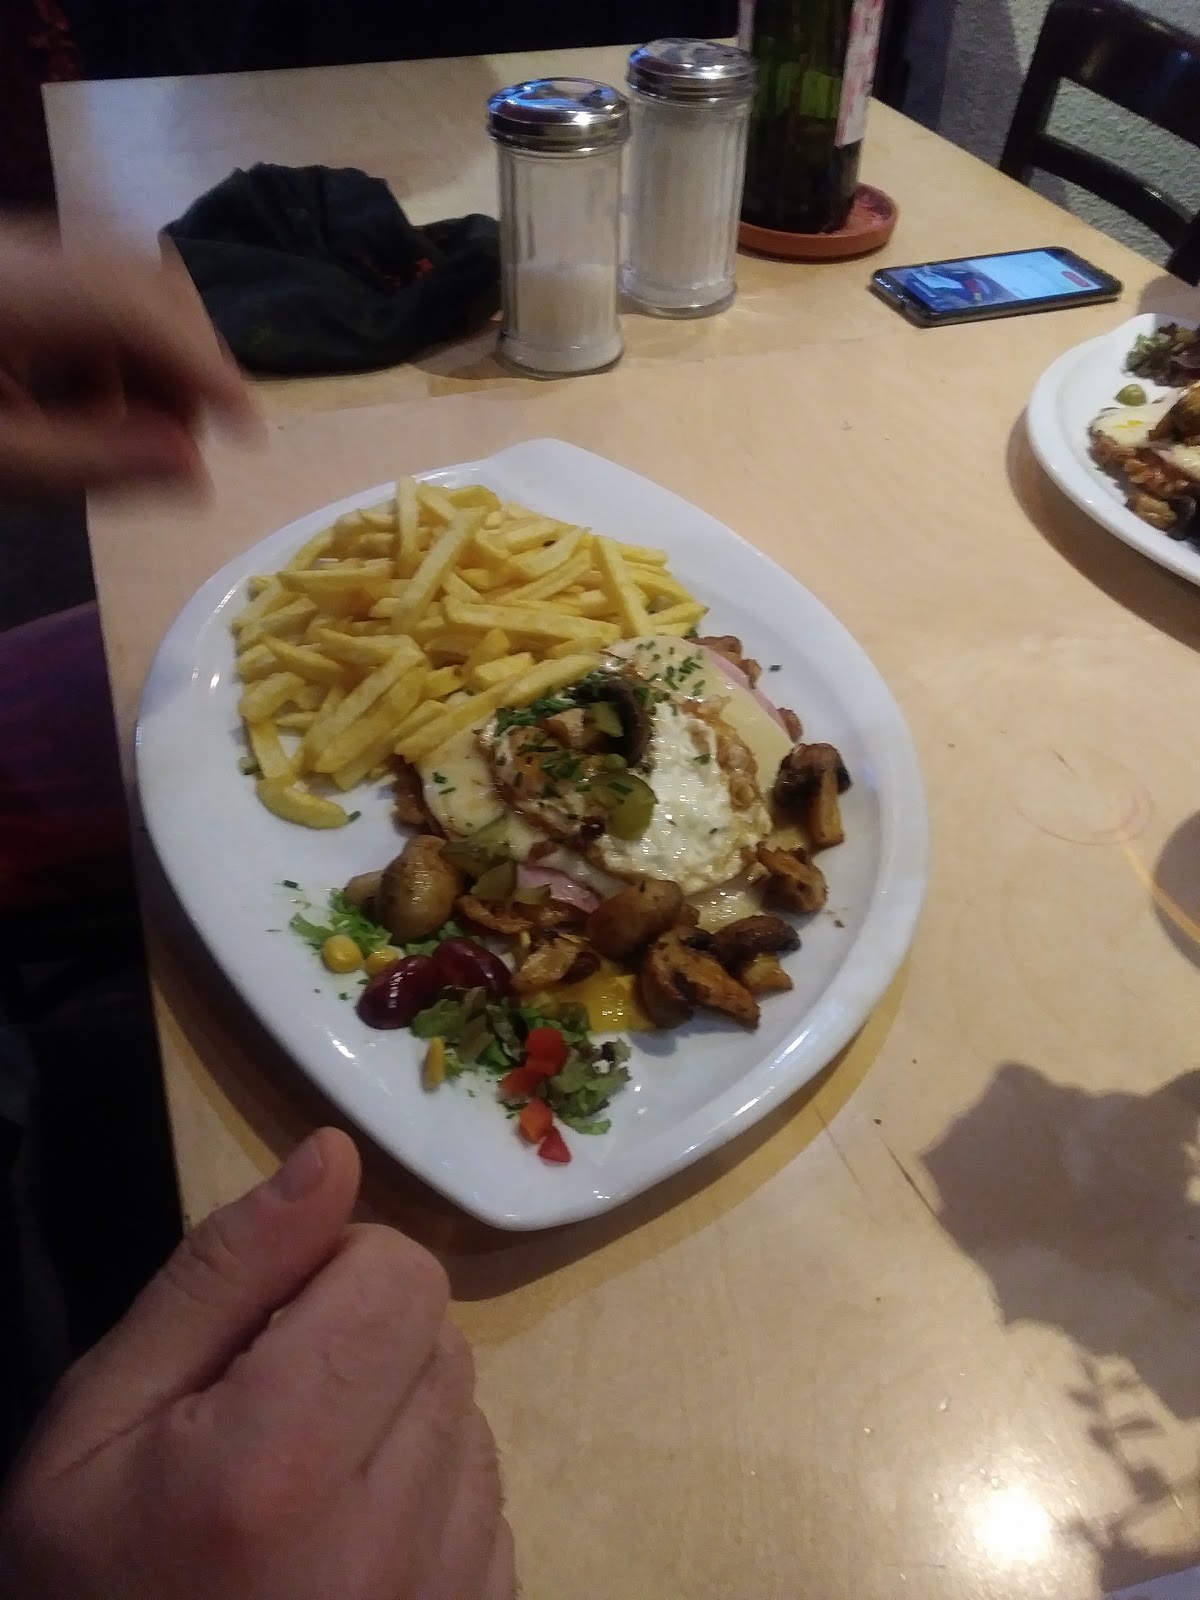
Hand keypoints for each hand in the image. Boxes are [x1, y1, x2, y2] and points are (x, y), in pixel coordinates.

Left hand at [0, 224, 259, 495]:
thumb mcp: (2, 462)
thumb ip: (94, 464)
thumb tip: (197, 469)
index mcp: (15, 290)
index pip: (137, 306)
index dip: (204, 366)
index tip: (251, 434)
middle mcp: (27, 255)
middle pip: (148, 280)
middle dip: (190, 358)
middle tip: (186, 437)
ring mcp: (25, 260)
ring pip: (131, 286)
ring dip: (161, 357)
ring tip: (142, 428)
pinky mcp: (24, 275)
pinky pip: (99, 296)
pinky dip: (126, 352)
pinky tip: (104, 403)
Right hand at [0, 1128, 514, 1599]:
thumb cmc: (88, 1580)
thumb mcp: (100, 1419)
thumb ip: (222, 1273)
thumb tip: (334, 1154)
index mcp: (276, 1462)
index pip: (397, 1272)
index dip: (330, 1274)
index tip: (264, 1332)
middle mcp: (386, 1533)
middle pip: (440, 1332)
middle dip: (363, 1340)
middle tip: (273, 1413)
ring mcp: (445, 1592)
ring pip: (469, 1410)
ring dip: (400, 1416)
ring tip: (308, 1484)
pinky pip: (488, 1499)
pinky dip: (431, 1495)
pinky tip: (350, 1541)